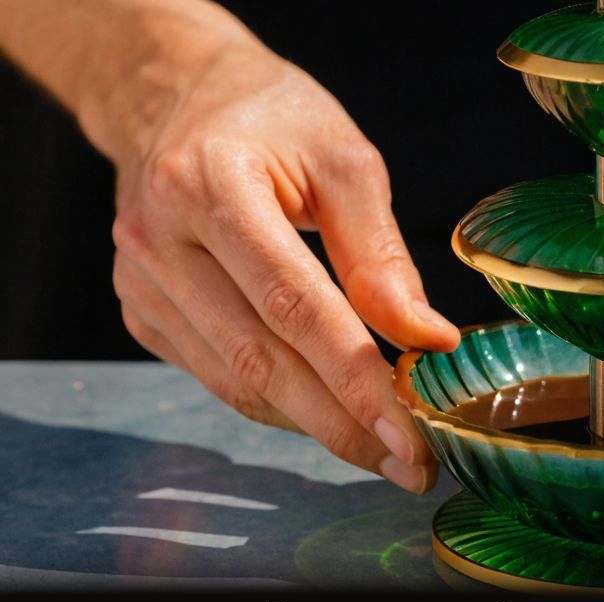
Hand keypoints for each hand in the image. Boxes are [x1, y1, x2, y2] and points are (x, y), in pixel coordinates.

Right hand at [106, 37, 458, 491]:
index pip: (293, 305)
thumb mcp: (343, 159)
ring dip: (318, 427)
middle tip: (413, 465)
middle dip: (344, 425)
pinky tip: (335, 416)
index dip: (355, 378)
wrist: (173, 99)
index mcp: (208, 186)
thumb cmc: (273, 121)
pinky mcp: (144, 314)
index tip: (411, 432)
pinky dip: (284, 406)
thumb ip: (380, 254)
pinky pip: (223, 379)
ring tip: (388, 451)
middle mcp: (159, 241)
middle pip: (261, 360)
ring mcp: (141, 285)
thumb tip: (427, 340)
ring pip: (239, 383)